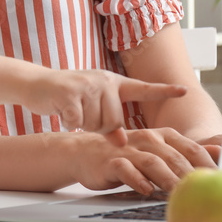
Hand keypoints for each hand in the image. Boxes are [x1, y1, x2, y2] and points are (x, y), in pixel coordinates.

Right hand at [26, 68, 186, 135]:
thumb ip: (109, 117)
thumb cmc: (68, 96)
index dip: (164, 91)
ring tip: (73, 111)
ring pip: (95, 125)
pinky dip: (69, 123)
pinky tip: (62, 112)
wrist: (36, 83)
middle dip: (99, 128)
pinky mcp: (69, 93)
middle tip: (84, 115)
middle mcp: (103, 80)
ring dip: (83, 125)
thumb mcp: (93, 102)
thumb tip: (122, 141)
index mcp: (113, 82)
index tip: (184, 90)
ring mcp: (86, 85)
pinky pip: (77, 123)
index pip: (142, 87)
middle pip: (114, 121)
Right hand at [63, 127, 217, 195]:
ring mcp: (129, 149)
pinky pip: (126, 170)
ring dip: (167, 178)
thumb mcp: (159, 151)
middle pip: (174, 156)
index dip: (207, 163)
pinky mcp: (111, 161)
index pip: (191, 147)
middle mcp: (148, 139)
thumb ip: (186, 152)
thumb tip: (219, 152)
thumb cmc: (127, 155)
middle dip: (191, 175)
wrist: (86, 152)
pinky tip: (146, 190)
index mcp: (163, 135)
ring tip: (179, 193)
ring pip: (152, 162)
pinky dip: (137, 180)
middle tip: (205, 191)